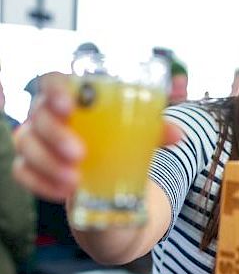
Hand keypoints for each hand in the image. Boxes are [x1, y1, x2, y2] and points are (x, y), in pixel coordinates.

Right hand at [12, 72, 181, 201]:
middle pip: (38, 116)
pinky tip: (64, 192)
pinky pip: (24, 173)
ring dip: (48, 163)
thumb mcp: (139, 136)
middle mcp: (50, 117)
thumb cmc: (119, 144)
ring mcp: (38, 142)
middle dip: (55, 135)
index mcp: (74, 99)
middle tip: (80, 154)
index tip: (69, 106)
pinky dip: (41, 184)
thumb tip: (179, 135)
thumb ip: (155, 130)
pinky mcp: (34, 168)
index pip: (53, 82)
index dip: (55, 90)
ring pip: (26, 145)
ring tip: (74, 180)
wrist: (109, 176)